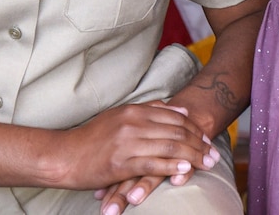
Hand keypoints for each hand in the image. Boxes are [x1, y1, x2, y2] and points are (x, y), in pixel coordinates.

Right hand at [91, 104, 215, 214]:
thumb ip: (148, 110)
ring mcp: (127, 142)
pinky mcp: (121, 163)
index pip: (173, 116)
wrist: (64, 155)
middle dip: (199, 143)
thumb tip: (178, 107)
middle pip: (176, 131)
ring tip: (207, 163)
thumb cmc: (91, 139)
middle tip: (214, 154)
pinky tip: (186, 170)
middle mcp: (132, 123)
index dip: (194, 128)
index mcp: (133, 111)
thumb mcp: (119, 116)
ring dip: (193, 155)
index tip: (207, 138)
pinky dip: (173, 166)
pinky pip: (153, 164)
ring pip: (169, 146)